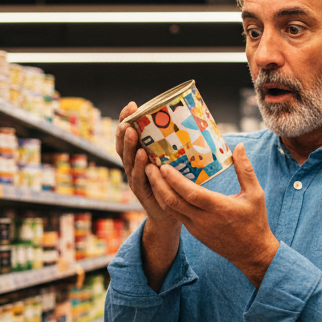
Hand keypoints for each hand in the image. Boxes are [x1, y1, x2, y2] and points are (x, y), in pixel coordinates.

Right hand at [115, 102, 181, 231]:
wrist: (170, 217)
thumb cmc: (174, 186)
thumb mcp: (172, 162)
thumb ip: (176, 146)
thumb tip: (197, 122)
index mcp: (138, 157)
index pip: (128, 136)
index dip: (127, 120)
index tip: (132, 105)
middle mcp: (133, 167)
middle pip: (123, 146)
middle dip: (124, 130)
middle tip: (129, 117)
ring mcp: (136, 180)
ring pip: (128, 161)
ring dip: (129, 145)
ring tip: (133, 132)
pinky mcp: (142, 193)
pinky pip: (139, 178)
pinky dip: (139, 167)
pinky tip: (143, 156)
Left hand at [144, 144, 279, 285]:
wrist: (252, 253)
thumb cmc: (255, 222)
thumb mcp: (255, 194)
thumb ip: (245, 170)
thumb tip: (239, 146)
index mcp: (218, 208)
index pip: (190, 194)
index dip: (174, 180)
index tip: (163, 166)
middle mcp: (203, 220)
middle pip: (173, 201)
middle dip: (158, 184)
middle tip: (148, 166)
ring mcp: (196, 228)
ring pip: (170, 209)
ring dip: (158, 192)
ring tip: (150, 175)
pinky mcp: (194, 233)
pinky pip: (175, 215)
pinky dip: (166, 201)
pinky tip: (162, 189)